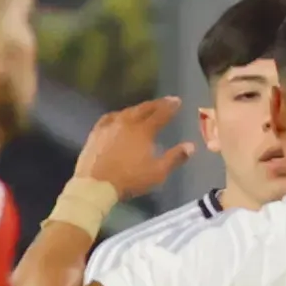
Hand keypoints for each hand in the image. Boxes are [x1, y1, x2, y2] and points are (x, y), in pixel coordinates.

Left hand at [73, 96, 194, 202]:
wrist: (94, 185)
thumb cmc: (128, 180)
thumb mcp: (156, 173)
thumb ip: (174, 158)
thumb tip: (191, 146)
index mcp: (143, 131)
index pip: (160, 114)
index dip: (170, 106)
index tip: (177, 100)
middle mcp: (126, 123)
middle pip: (143, 109)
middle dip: (156, 104)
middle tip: (165, 101)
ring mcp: (109, 126)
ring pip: (126, 112)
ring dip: (138, 108)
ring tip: (144, 109)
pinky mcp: (95, 133)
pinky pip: (109, 118)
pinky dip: (118, 115)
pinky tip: (118, 117)